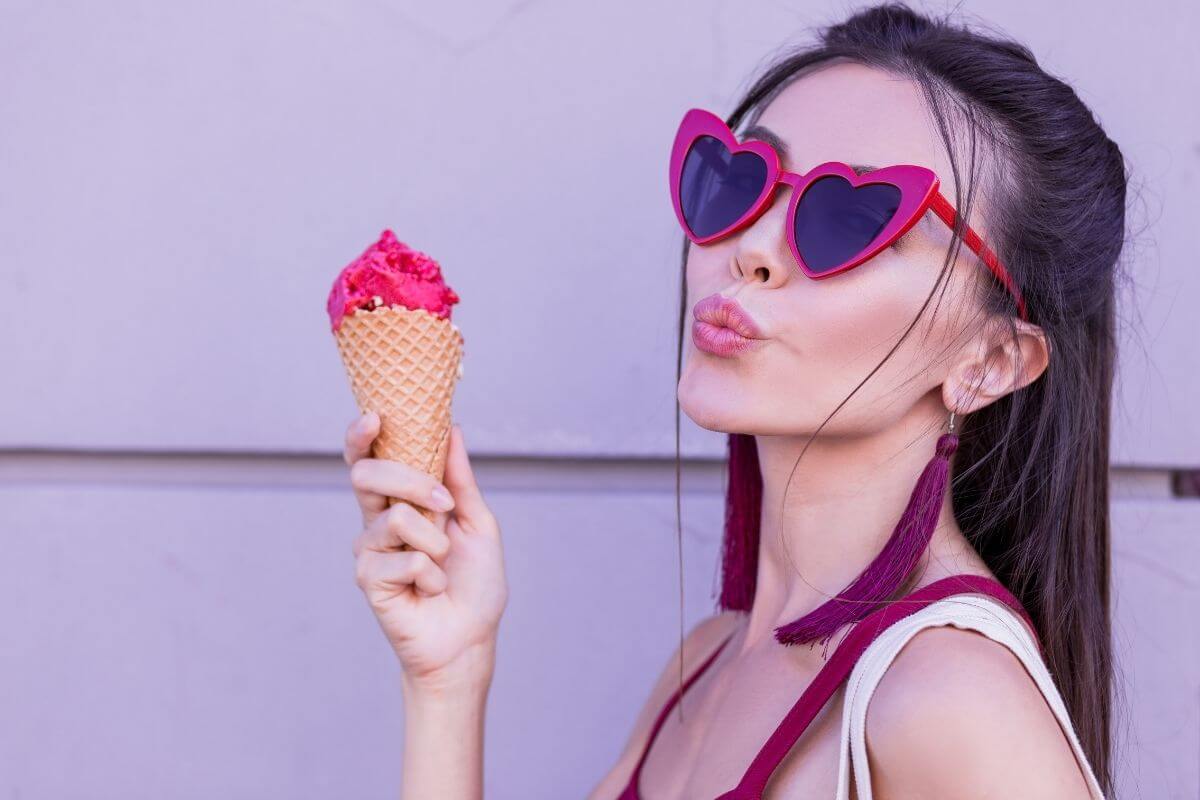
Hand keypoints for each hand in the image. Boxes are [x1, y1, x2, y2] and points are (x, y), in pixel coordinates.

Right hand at [344, 412, 507, 693]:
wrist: (469, 638)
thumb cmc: (475, 584)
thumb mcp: (477, 522)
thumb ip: (460, 480)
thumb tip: (453, 429)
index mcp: (400, 502)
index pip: (369, 460)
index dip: (362, 435)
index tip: (376, 415)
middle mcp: (377, 521)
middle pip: (366, 474)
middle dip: (410, 480)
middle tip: (444, 505)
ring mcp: (368, 550)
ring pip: (396, 518)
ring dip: (436, 542)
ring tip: (442, 566)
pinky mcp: (368, 579)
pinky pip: (404, 557)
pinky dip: (432, 574)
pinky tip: (431, 590)